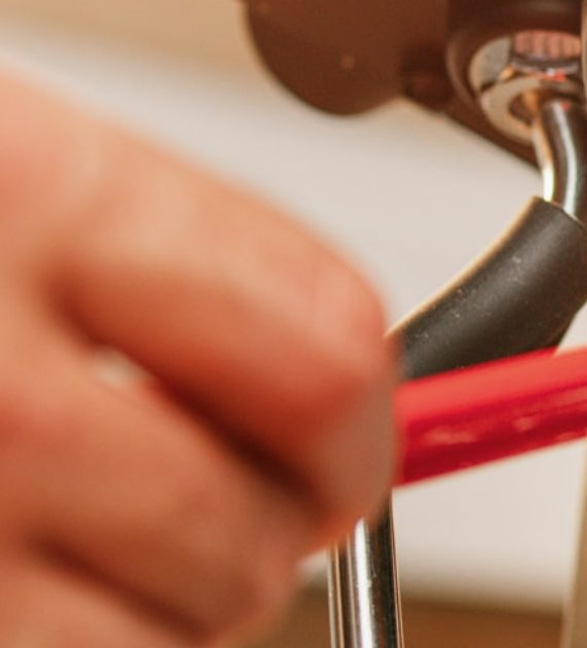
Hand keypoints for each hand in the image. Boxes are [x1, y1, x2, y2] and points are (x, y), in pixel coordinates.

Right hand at [0, 70, 393, 645]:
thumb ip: (197, 260)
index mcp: (48, 200)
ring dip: (174, 610)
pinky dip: (83, 643)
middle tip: (236, 500)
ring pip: (163, 640)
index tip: (364, 437)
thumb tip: (353, 366)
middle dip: (273, 531)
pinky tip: (34, 576)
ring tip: (100, 536)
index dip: (371, 414)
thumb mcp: (29, 166)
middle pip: (253, 526)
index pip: (327, 345)